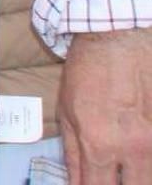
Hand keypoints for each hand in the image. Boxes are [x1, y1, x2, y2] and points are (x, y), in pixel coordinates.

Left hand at [60, 27, 151, 182]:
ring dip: (140, 175)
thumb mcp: (67, 112)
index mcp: (100, 144)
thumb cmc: (87, 73)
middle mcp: (134, 147)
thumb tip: (76, 183)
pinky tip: (141, 153)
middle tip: (113, 177)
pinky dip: (150, 157)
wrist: (118, 39)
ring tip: (126, 165)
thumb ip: (73, 154)